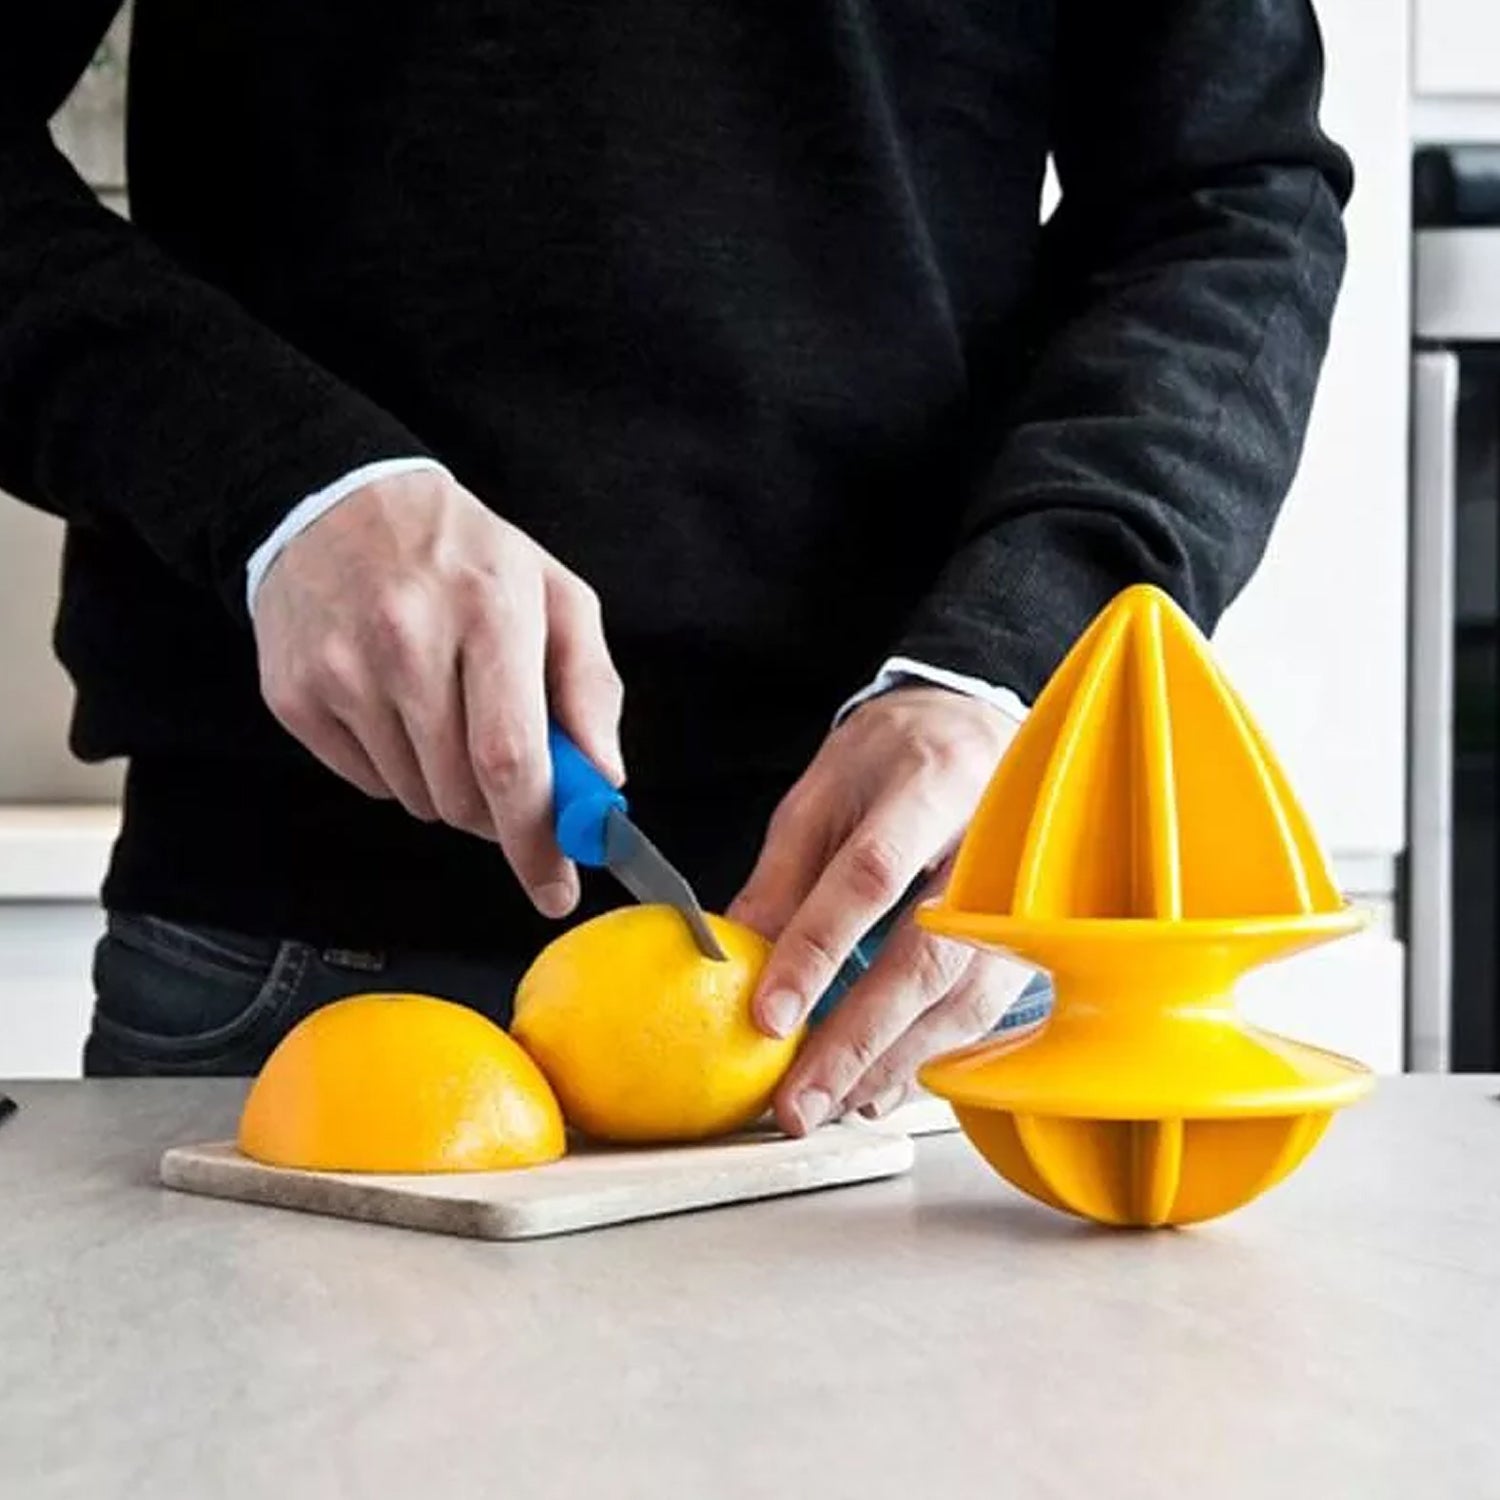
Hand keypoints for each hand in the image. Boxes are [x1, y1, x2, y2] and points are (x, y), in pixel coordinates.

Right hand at [254, 468, 622, 916]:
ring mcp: (341, 671)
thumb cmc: (465, 557)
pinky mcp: (294, 695)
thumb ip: (591, 687)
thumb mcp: (554, 595)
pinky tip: (396, 708)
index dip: (536, 838)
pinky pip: (366, 782)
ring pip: (416, 797)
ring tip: (447, 714)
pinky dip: (396, 769)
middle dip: (500, 813)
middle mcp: (407, 641)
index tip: (556, 889)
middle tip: (511, 780)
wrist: (334, 504)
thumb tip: (601, 781)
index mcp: (489, 612)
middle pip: (463, 793)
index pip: (511, 759)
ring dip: (448, 788)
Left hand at [728, 687, 1033, 1133]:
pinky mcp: (1035, 935)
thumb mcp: (825, 789)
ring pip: (963, 999)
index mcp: (931, 783)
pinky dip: (927, 1059)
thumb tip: (734, 959)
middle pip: (928, 956)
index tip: (769, 1017)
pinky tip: (877, 1088)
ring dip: (891, 1065)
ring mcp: (1026, 893)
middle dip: (858, 1039)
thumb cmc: (896, 756)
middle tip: (798, 1101)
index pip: (872, 876)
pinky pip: (981, 1012)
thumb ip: (785, 872)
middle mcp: (994, 841)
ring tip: (827, 1106)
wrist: (978, 728)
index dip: (820, 950)